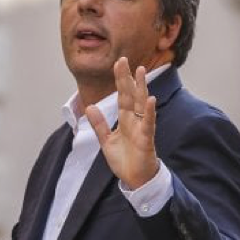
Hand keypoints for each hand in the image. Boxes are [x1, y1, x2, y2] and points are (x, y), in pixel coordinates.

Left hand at [86, 57, 159, 189]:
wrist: (135, 180)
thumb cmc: (124, 160)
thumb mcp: (106, 140)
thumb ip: (99, 124)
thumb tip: (89, 107)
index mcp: (125, 119)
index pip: (122, 95)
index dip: (120, 80)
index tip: (118, 62)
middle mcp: (134, 120)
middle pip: (130, 95)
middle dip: (127, 78)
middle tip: (124, 59)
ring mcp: (141, 128)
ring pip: (141, 104)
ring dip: (141, 88)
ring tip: (141, 72)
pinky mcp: (146, 139)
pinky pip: (148, 123)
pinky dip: (149, 112)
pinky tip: (150, 100)